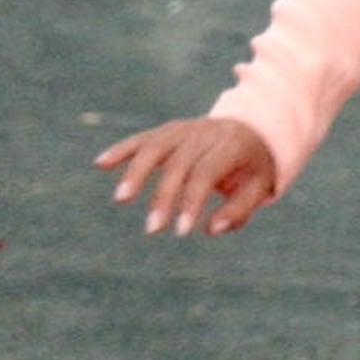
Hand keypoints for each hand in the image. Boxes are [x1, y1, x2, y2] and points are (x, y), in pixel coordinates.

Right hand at [95, 117, 276, 235]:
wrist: (254, 127)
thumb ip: (238, 210)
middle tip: (153, 229)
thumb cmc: (255, 167)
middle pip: (178, 163)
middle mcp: (205, 133)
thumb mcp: (260, 188)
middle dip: (164, 197)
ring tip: (121, 199)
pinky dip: (122, 150)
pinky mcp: (169, 130)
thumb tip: (210, 230)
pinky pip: (143, 139)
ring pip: (155, 145)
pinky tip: (100, 164)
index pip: (205, 173)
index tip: (182, 231)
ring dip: (136, 172)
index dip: (192, 202)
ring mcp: (184, 128)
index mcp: (231, 145)